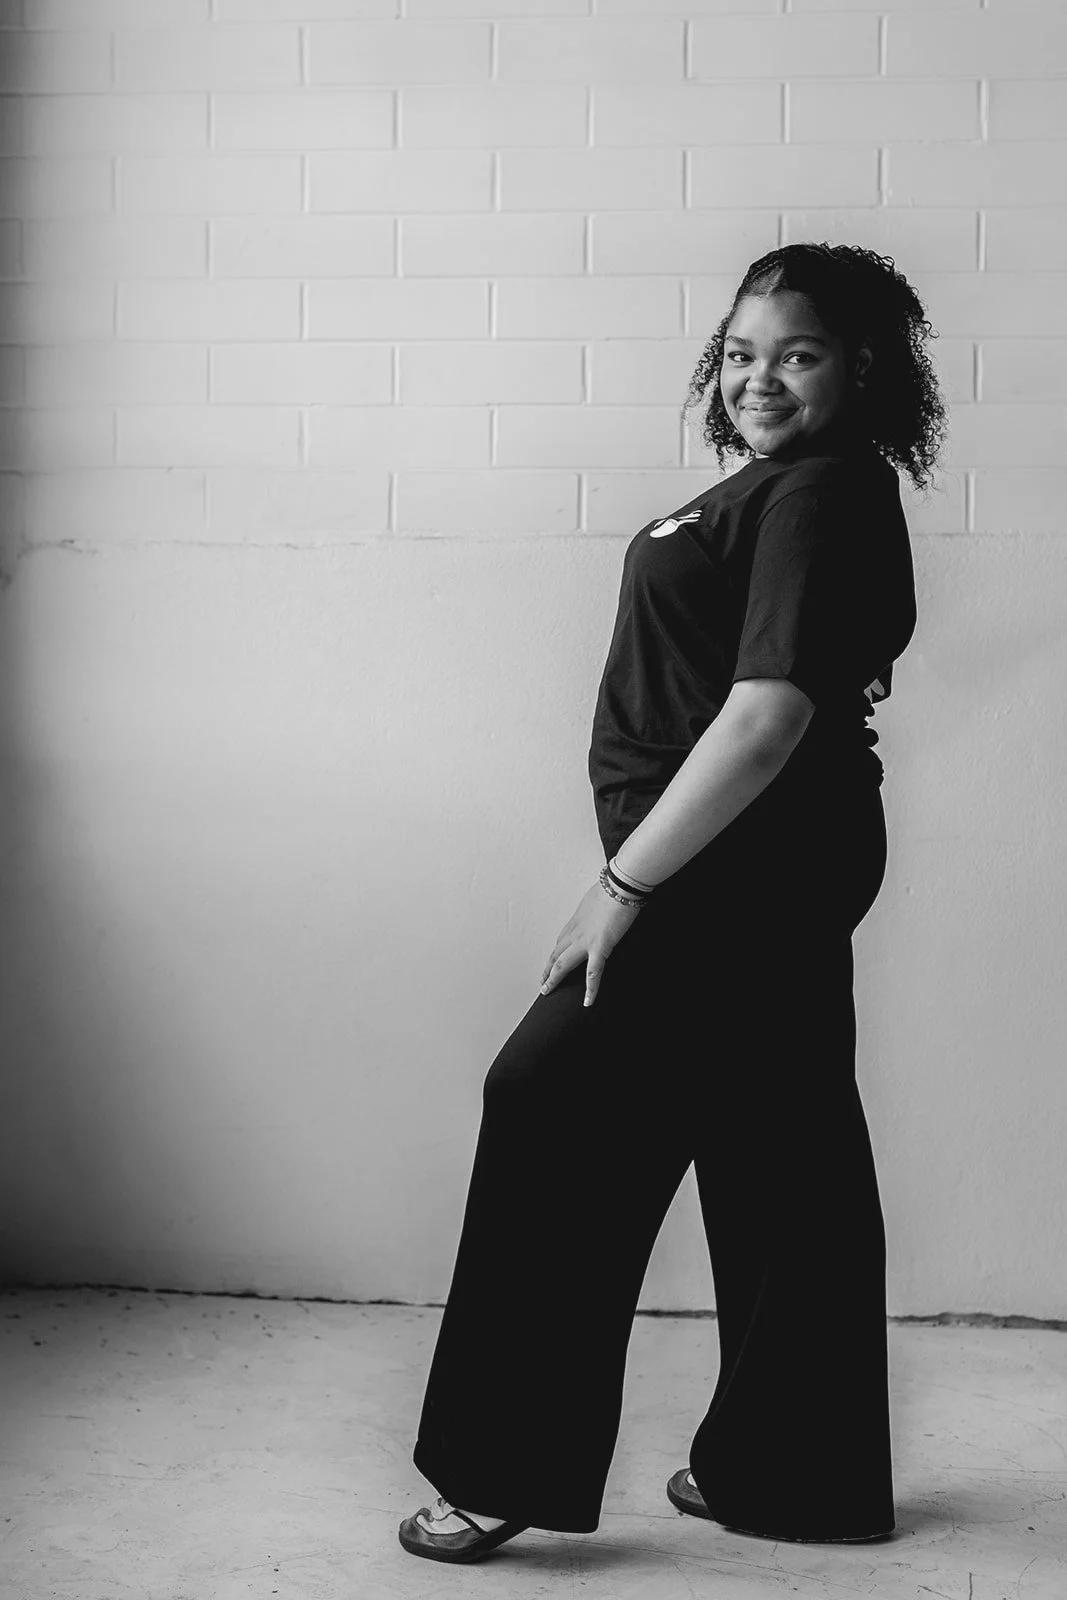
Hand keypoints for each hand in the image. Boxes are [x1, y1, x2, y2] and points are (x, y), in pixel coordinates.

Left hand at [539, 878, 643, 1007]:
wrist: (620, 885)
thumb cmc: (613, 887)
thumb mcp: (599, 899)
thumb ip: (596, 909)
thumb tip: (602, 911)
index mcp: (576, 920)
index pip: (561, 941)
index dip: (555, 954)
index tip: (551, 963)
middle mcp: (576, 931)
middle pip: (556, 954)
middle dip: (547, 969)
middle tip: (542, 982)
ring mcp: (585, 941)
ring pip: (563, 964)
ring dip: (554, 978)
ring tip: (547, 991)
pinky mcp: (599, 947)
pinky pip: (593, 973)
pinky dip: (590, 989)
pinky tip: (587, 1001)